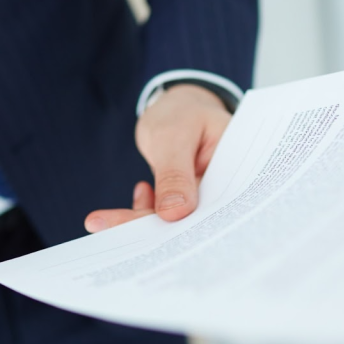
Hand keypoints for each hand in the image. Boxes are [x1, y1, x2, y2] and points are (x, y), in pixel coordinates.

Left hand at [84, 84, 229, 232]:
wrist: (177, 106)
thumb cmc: (182, 112)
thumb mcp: (174, 135)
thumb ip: (174, 174)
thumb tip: (174, 213)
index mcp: (241, 171)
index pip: (222, 207)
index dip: (196, 228)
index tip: (161, 235)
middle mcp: (226, 189)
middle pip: (197, 219)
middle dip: (159, 233)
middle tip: (117, 236)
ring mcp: (206, 196)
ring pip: (176, 220)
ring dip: (141, 221)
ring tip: (103, 220)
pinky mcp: (187, 201)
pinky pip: (166, 215)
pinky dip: (144, 210)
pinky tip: (140, 192)